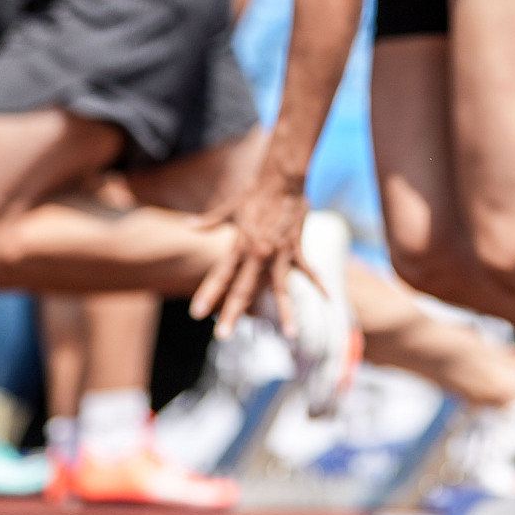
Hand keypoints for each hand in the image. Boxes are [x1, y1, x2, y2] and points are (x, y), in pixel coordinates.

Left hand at [189, 177, 309, 338]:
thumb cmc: (255, 192)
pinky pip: (308, 271)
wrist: (283, 179)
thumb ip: (210, 221)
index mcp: (239, 245)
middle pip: (243, 289)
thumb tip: (188, 226)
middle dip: (232, 314)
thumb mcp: (229, 207)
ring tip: (291, 335)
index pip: (220, 275)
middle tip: (223, 336)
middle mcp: (258, 254)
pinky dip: (318, 284)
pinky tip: (326, 300)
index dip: (208, 294)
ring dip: (286, 313)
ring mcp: (280, 254)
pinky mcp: (297, 249)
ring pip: (280, 289)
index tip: (197, 313)